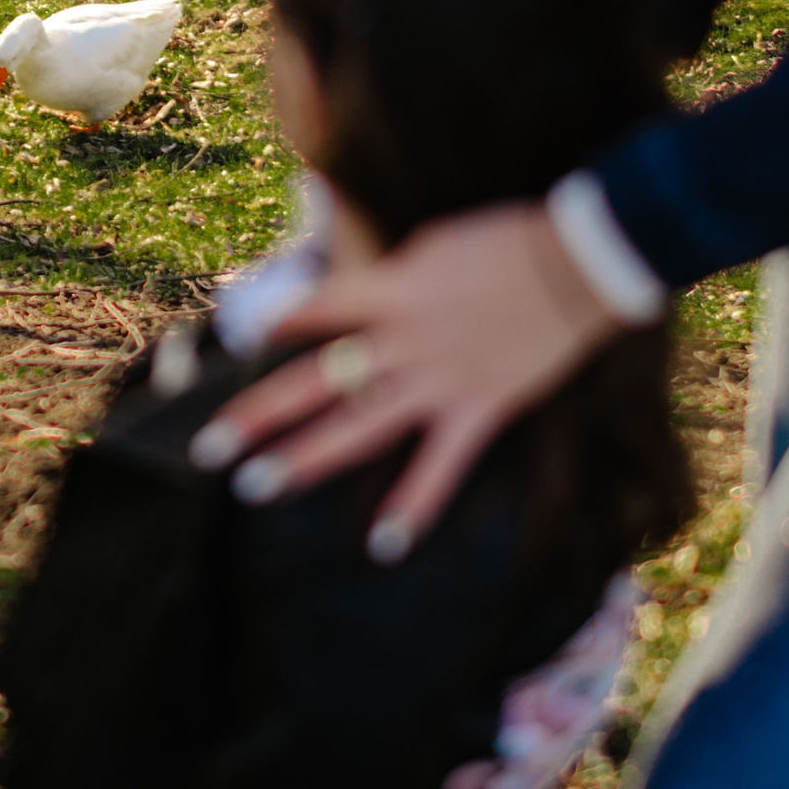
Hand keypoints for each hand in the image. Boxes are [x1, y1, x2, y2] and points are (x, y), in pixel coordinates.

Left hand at [189, 202, 624, 559]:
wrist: (580, 259)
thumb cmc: (504, 241)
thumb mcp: (429, 243)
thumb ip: (383, 274)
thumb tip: (345, 287)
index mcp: (390, 291)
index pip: (312, 310)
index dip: (270, 325)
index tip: (231, 342)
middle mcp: (403, 341)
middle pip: (315, 382)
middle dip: (258, 416)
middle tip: (208, 448)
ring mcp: (439, 380)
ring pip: (359, 428)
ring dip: (305, 460)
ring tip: (255, 487)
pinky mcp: (480, 409)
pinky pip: (440, 466)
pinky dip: (414, 507)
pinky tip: (382, 546)